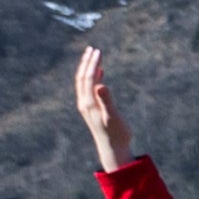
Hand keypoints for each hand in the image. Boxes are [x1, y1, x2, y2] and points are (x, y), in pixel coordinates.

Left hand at [71, 46, 133, 172]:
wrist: (112, 149)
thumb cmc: (116, 134)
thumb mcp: (113, 117)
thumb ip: (107, 100)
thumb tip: (101, 84)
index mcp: (89, 103)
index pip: (88, 78)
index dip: (92, 64)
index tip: (98, 51)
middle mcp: (85, 103)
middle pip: (82, 78)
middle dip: (87, 63)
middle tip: (93, 49)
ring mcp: (87, 106)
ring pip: (84, 83)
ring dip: (88, 69)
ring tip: (93, 56)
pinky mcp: (92, 109)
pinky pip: (89, 89)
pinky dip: (93, 78)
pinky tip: (100, 73)